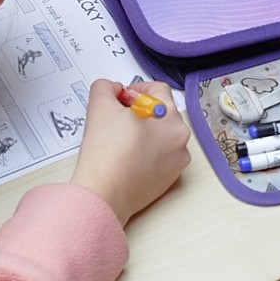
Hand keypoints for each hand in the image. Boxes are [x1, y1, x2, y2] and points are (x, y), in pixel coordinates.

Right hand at [70, 79, 189, 225]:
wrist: (105, 193)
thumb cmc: (106, 155)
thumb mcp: (99, 105)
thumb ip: (106, 87)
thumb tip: (113, 90)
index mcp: (169, 115)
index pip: (158, 88)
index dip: (136, 89)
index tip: (123, 99)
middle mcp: (180, 136)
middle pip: (162, 111)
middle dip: (141, 111)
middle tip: (119, 119)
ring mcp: (178, 158)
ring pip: (163, 134)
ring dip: (146, 132)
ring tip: (123, 141)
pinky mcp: (172, 177)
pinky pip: (163, 156)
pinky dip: (150, 153)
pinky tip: (130, 157)